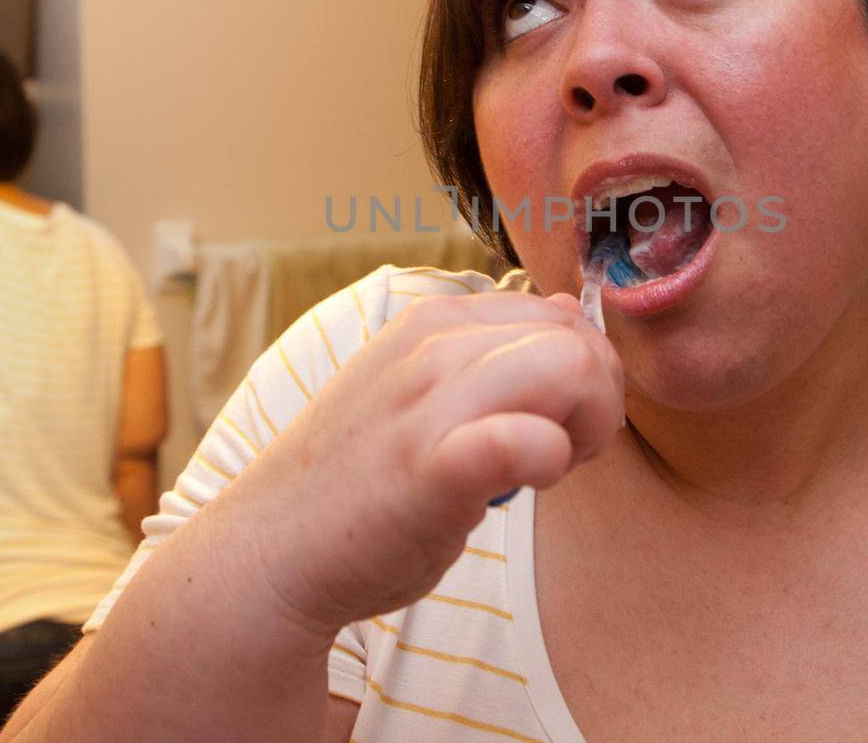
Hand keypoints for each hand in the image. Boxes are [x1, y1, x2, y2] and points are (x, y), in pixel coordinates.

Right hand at [210, 289, 624, 640]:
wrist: (267, 553)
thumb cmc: (357, 486)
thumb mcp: (422, 395)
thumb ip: (490, 358)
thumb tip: (570, 314)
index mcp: (435, 323)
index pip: (562, 315)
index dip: (581, 375)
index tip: (552, 427)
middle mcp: (433, 346)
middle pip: (580, 339)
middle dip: (599, 402)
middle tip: (561, 456)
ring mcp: (429, 400)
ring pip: (573, 368)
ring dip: (586, 430)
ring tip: (546, 472)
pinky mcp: (430, 464)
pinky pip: (527, 438)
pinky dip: (548, 461)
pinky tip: (523, 487)